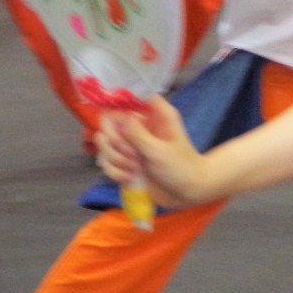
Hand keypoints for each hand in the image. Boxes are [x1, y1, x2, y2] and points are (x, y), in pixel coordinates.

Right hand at [95, 99, 211, 207]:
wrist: (187, 192)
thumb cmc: (181, 168)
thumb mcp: (159, 151)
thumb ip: (137, 134)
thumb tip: (117, 116)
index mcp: (155, 115)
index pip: (128, 99)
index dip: (117, 109)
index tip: (117, 127)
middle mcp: (140, 127)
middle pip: (109, 123)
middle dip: (114, 141)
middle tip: (130, 153)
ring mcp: (131, 145)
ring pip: (104, 143)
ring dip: (114, 159)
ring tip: (133, 169)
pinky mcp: (125, 161)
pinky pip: (106, 161)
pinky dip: (114, 171)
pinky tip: (130, 178)